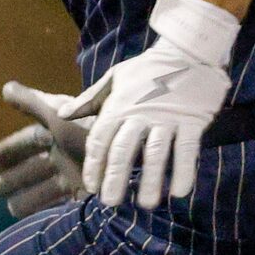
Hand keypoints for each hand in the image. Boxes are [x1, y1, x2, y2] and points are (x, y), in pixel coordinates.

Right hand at [0, 79, 97, 216]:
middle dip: (11, 178)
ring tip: (10, 207)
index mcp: (56, 133)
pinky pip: (55, 204)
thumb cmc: (90, 128)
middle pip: (28, 169)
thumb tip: (5, 88)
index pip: (24, 142)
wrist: (127, 151)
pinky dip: (42, 210)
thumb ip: (32, 102)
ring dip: (23, 199)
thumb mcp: (59, 115)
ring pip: (39, 191)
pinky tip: (29, 218)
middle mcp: (61, 155)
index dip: (7, 151)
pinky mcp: (82, 193)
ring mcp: (71, 175)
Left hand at [65, 0, 237, 207]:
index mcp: (119, 105)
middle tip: (110, 203)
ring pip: (156, 154)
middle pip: (124, 151)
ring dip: (151, 181)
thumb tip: (62, 114)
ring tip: (146, 204)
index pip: (101, 140)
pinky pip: (187, 149)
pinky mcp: (192, 121)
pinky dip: (184, 171)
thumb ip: (89, 98)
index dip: (94, 165)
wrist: (189, 50)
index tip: (92, 187)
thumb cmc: (150, 68)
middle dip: (116, 179)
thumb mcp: (115, 77)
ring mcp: (168, 119)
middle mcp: (141, 114)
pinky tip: (180, 192)